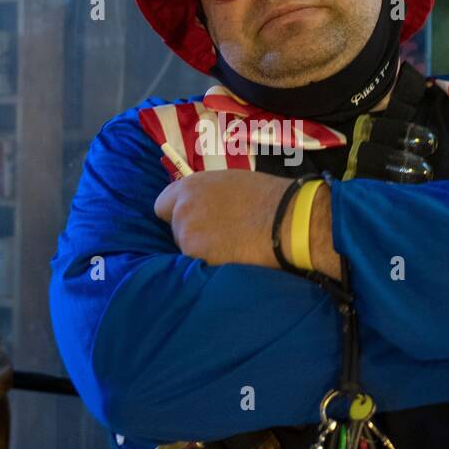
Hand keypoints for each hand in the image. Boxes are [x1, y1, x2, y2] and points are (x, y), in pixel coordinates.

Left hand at [154, 169, 290, 268]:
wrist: (287, 221)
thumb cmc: (266, 196)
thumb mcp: (229, 182)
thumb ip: (206, 194)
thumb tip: (202, 206)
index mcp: (189, 187)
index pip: (161, 206)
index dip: (176, 214)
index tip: (192, 219)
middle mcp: (182, 211)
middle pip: (176, 230)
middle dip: (193, 233)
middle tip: (220, 234)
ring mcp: (189, 237)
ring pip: (188, 249)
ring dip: (203, 250)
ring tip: (230, 247)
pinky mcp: (200, 260)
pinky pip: (200, 266)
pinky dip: (212, 264)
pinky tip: (232, 258)